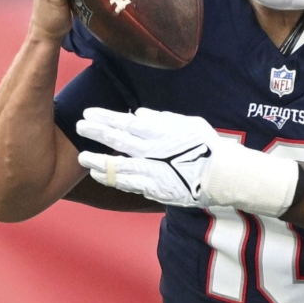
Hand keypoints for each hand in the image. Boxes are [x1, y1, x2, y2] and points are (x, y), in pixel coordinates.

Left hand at [76, 107, 300, 216]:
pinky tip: (100, 175)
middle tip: (79, 127)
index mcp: (160, 132)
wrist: (224, 176)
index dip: (105, 118)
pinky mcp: (154, 189)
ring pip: (117, 166)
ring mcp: (151, 171)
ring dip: (98, 161)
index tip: (88, 113)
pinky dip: (113, 179)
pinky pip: (128, 184)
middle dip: (96, 133)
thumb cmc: (210, 147)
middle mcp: (152, 151)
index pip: (126, 123)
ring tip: (83, 157)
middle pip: (117, 141)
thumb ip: (163, 120)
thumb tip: (140, 116)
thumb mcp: (189, 124)